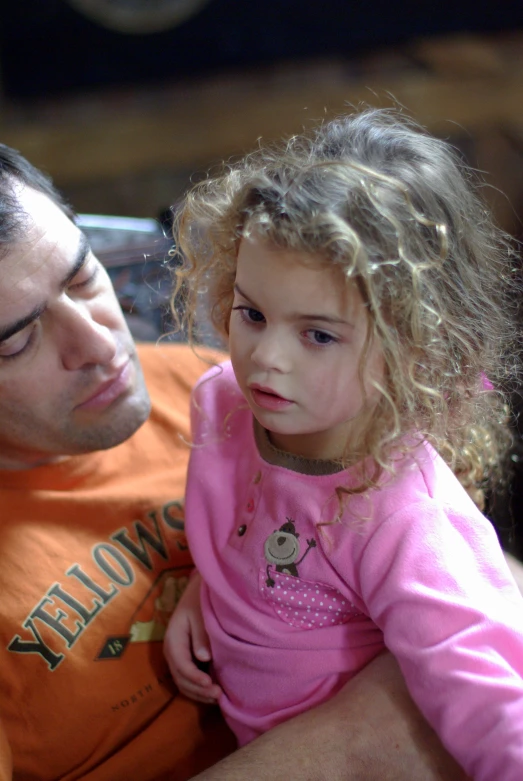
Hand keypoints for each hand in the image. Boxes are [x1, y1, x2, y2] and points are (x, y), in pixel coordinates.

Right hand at [164, 571, 222, 703]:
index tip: (211, 684)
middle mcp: (171, 652)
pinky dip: (198, 688)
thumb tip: (204, 658)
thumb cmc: (199, 601)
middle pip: (181, 679)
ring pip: (183, 683)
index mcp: (173, 639)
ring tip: (217, 697)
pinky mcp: (185, 659)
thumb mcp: (200, 614)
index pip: (181, 665)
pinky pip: (188, 679)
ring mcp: (177, 657)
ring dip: (198, 693)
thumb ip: (201, 635)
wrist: (197, 592)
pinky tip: (212, 691)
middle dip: (198, 690)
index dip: (195, 678)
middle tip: (218, 694)